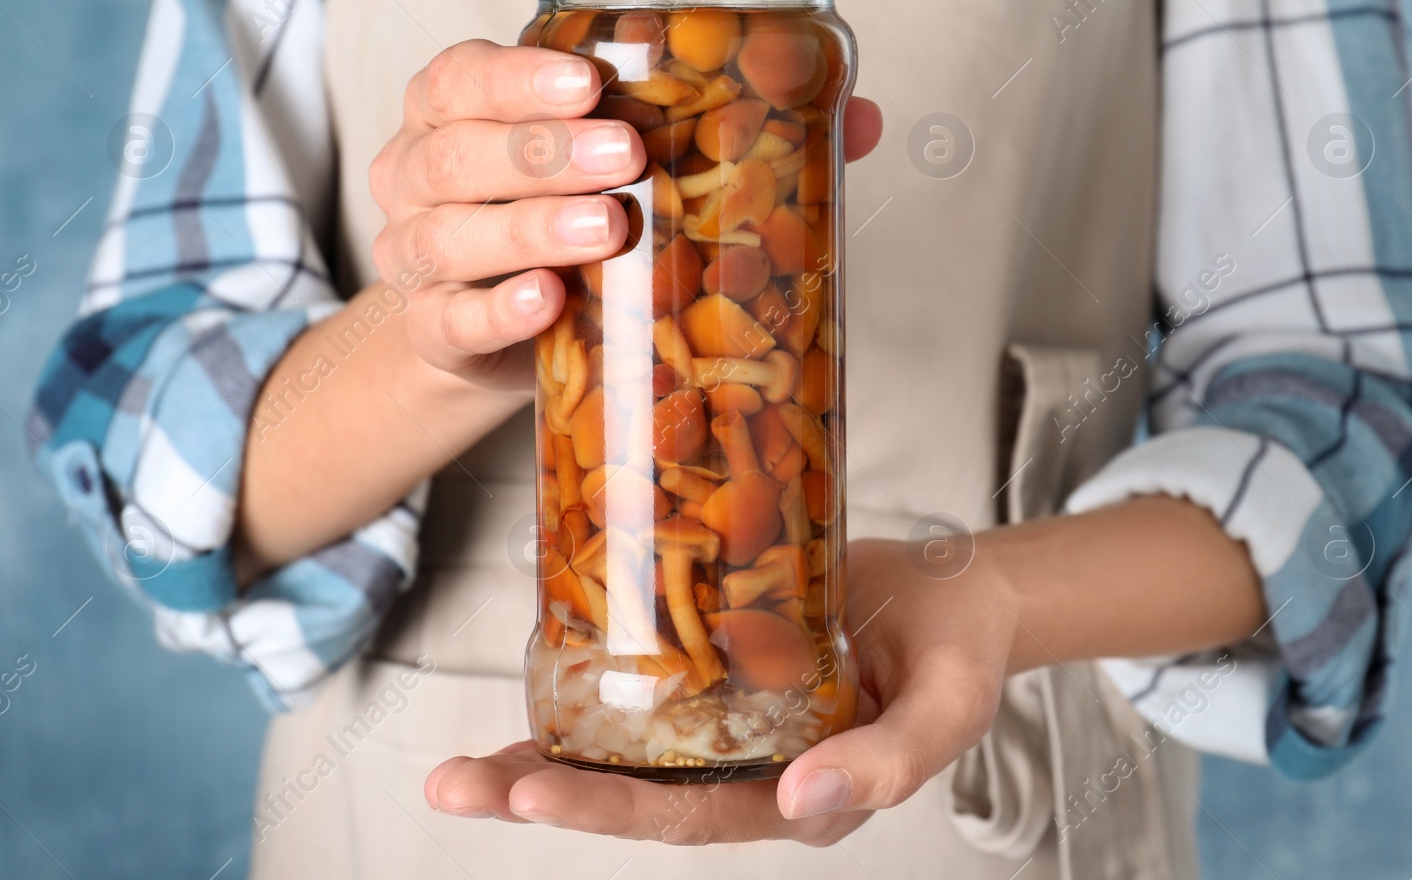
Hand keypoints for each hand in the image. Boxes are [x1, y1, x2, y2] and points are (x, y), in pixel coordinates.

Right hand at [369, 39, 882, 389]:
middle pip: (457, 151)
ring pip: (449, 233)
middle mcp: (422, 173)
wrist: (504, 332)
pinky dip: (497, 311)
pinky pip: (450, 319)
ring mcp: (418, 255)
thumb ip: (731, 133)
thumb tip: (860, 118)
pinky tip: (547, 302)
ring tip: (607, 230)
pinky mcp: (434, 331)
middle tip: (628, 155)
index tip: (589, 81)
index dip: (518, 77)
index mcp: (460, 110)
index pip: (464, 75)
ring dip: (529, 227)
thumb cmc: (574, 224)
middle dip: (545, 150)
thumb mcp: (633, 168)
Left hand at [422, 537, 1016, 844]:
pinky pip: (643, 692)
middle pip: (634, 797)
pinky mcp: (719, 668)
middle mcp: (749, 771)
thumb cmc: (960, 652)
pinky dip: (584, 694)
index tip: (531, 791)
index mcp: (799, 797)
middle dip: (538, 795)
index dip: (607, 809)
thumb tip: (800, 805)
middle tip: (451, 784)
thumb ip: (887, 763)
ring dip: (539, 759)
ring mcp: (728, 724)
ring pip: (625, 753)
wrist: (958, 594)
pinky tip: (530, 684)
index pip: (690, 818)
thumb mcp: (947, 708)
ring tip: (456, 765)